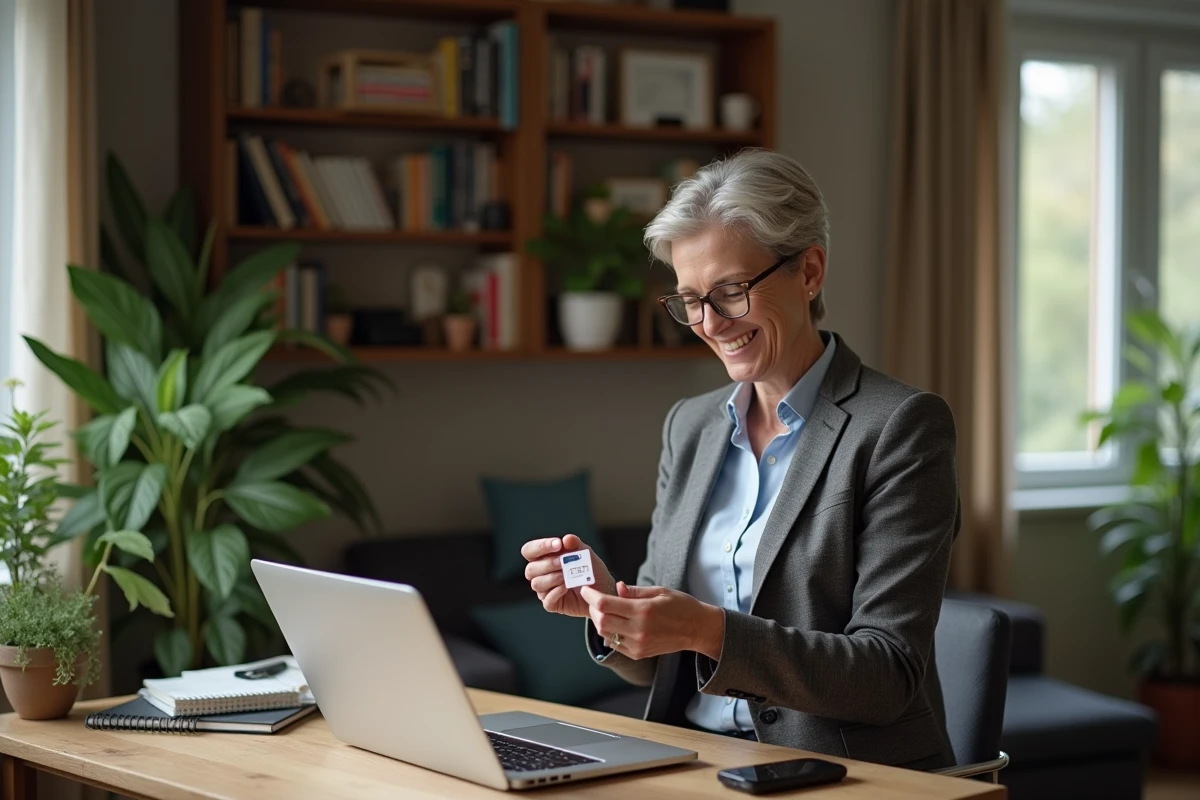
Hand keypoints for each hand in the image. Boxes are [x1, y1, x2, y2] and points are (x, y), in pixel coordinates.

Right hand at [521, 534, 616, 617]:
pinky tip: (566, 587)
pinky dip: (556, 592)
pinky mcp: (552, 604)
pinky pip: (547, 600)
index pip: (529, 550)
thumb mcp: (586, 553)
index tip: (558, 544)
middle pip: (530, 569)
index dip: (540, 546)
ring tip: (566, 576)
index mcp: (544, 557)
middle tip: (563, 562)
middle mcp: (541, 574)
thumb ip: (576, 544)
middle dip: (547, 564)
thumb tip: (567, 539)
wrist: (603, 590)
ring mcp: (545, 590)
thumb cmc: (591, 570)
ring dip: (552, 578)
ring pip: (536, 584)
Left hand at [580, 581, 724, 661]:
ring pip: (605, 634)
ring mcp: (638, 645)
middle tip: (594, 599)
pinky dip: (610, 632)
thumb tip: (616, 588)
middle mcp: (639, 630)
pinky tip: (615, 622)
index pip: (606, 604)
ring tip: (605, 610)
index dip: (591, 596)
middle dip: (592, 609)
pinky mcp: (638, 654)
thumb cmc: (681, 605)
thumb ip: (634, 591)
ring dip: (600, 621)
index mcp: (643, 611)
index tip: (586, 589)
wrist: (697, 629)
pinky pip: (615, 644)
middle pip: (601, 621)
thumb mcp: (659, 591)